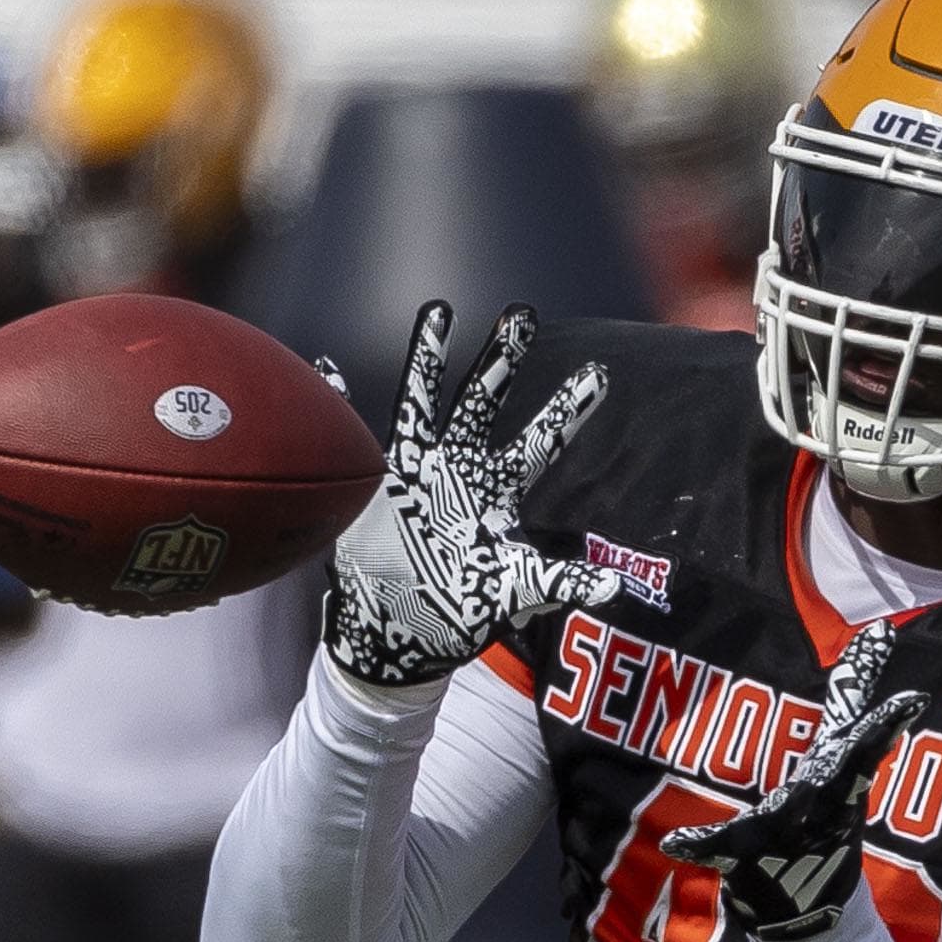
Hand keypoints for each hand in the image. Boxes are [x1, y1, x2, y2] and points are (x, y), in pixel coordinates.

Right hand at [324, 302, 621, 685]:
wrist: (400, 631)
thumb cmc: (461, 610)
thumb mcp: (515, 593)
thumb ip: (560, 585)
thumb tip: (613, 589)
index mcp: (496, 489)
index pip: (541, 443)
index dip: (567, 411)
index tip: (600, 373)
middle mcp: (458, 468)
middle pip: (485, 402)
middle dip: (503, 360)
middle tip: (524, 315)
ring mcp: (414, 470)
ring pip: (423, 400)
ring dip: (428, 359)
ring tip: (439, 311)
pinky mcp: (373, 483)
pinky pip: (352, 434)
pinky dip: (338, 403)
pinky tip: (328, 369)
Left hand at [661, 622, 928, 940]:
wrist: (808, 917)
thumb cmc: (824, 824)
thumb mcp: (842, 759)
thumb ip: (851, 698)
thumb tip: (878, 628)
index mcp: (840, 778)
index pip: (867, 740)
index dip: (891, 720)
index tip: (915, 700)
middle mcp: (821, 806)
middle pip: (842, 772)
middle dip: (858, 751)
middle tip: (876, 734)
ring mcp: (786, 836)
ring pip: (785, 812)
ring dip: (781, 809)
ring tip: (777, 785)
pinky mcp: (749, 859)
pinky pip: (721, 848)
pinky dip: (700, 844)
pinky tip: (675, 841)